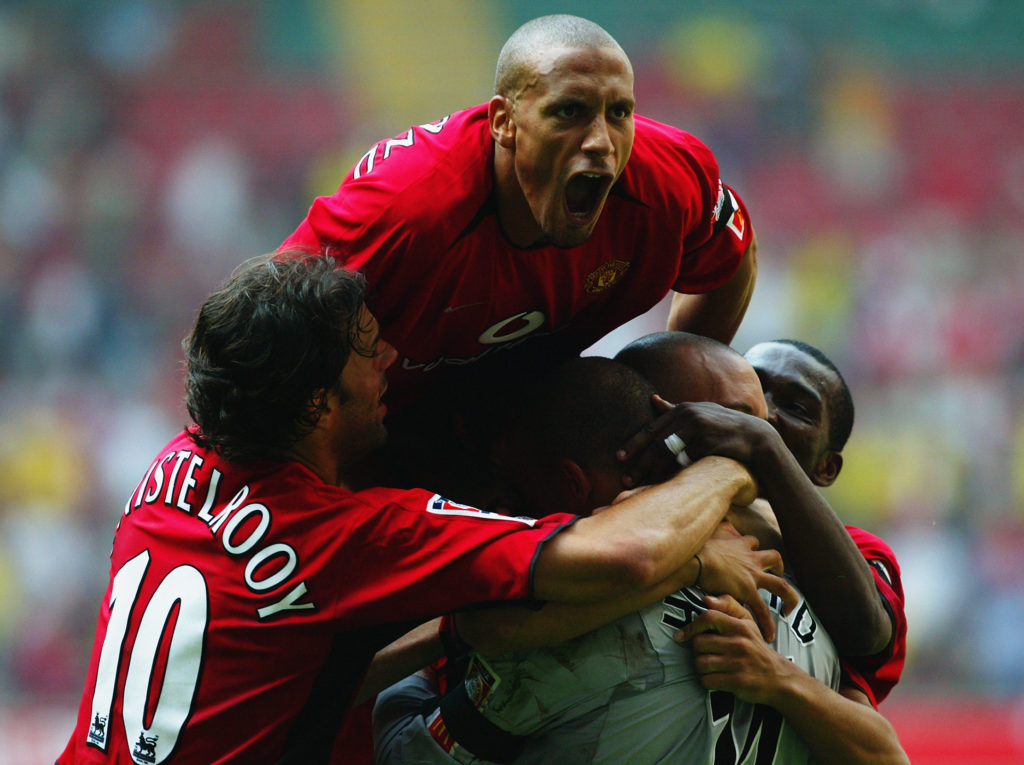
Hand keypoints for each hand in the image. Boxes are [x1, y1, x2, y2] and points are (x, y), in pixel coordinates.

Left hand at [617, 397, 779, 488]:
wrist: (755, 438)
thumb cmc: (722, 427)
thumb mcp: (699, 413)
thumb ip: (674, 409)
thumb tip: (652, 399)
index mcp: (682, 409)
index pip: (651, 429)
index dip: (633, 445)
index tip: (618, 459)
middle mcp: (688, 415)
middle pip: (655, 443)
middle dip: (638, 463)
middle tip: (625, 479)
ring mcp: (698, 429)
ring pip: (666, 454)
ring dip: (652, 472)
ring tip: (641, 485)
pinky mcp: (707, 443)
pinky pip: (684, 463)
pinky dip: (673, 475)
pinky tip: (664, 485)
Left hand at [675, 593, 794, 705]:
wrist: (779, 677)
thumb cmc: (756, 648)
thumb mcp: (748, 623)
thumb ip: (728, 606)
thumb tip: (705, 598)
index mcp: (740, 626)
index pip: (708, 617)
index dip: (691, 626)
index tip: (682, 635)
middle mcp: (740, 643)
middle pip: (699, 643)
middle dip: (697, 651)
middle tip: (704, 654)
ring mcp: (739, 663)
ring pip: (700, 663)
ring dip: (701, 668)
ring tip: (710, 667)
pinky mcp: (738, 682)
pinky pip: (707, 681)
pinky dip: (707, 681)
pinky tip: (715, 678)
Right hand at [696, 526, 797, 641]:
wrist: (695, 559)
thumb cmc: (694, 547)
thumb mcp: (703, 532)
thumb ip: (705, 530)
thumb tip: (696, 524)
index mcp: (739, 544)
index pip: (752, 542)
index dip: (752, 548)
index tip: (751, 553)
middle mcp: (750, 558)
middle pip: (775, 558)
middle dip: (779, 567)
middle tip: (777, 576)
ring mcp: (752, 575)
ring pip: (781, 585)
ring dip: (788, 597)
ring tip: (788, 609)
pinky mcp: (748, 591)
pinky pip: (763, 610)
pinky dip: (767, 623)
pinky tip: (769, 635)